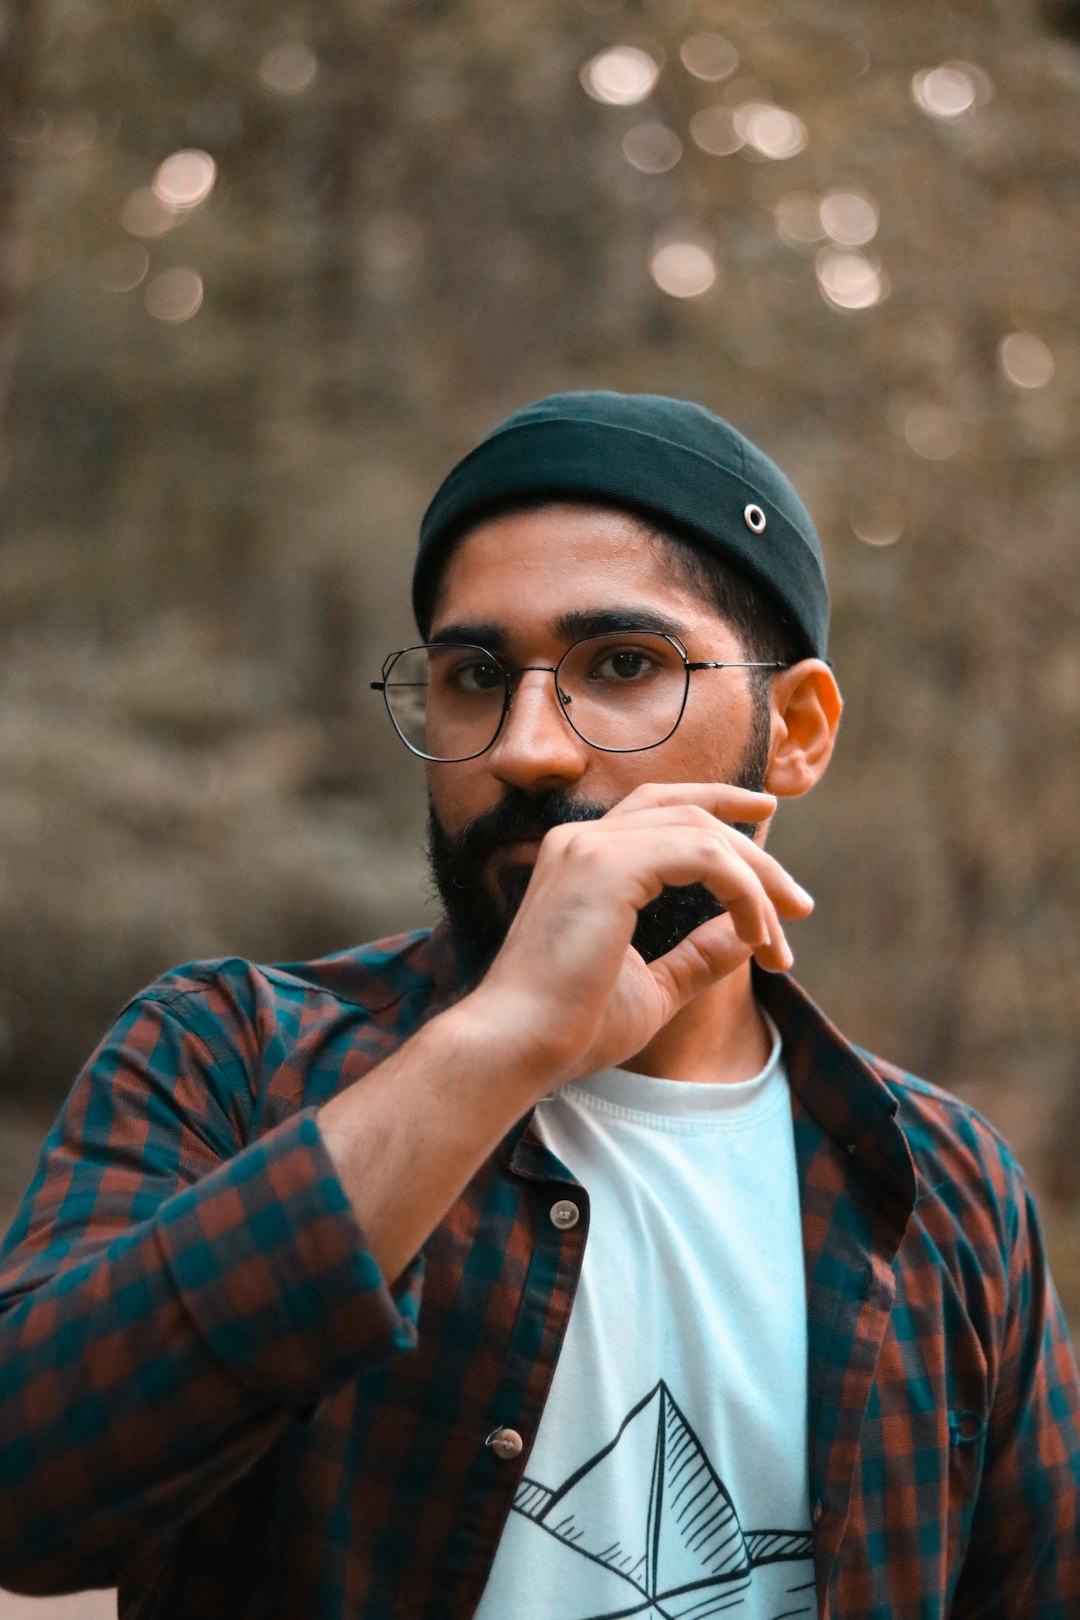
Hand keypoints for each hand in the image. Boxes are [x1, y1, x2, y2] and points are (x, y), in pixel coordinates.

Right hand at [460, 781, 813, 1091]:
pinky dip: (742, 889)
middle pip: (691, 811)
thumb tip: (748, 934)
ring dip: (758, 878)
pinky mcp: (606, 865)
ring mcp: (591, 846)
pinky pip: (702, 854)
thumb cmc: (572, 1028)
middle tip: (801, 903)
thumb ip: (699, 955)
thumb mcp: (654, 986)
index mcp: (584, 858)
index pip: (663, 809)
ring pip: (704, 830)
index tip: (772, 841)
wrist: (517, 1049)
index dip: (722, 811)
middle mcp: (583, 839)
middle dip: (756, 851)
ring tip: (786, 926)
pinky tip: (756, 932)